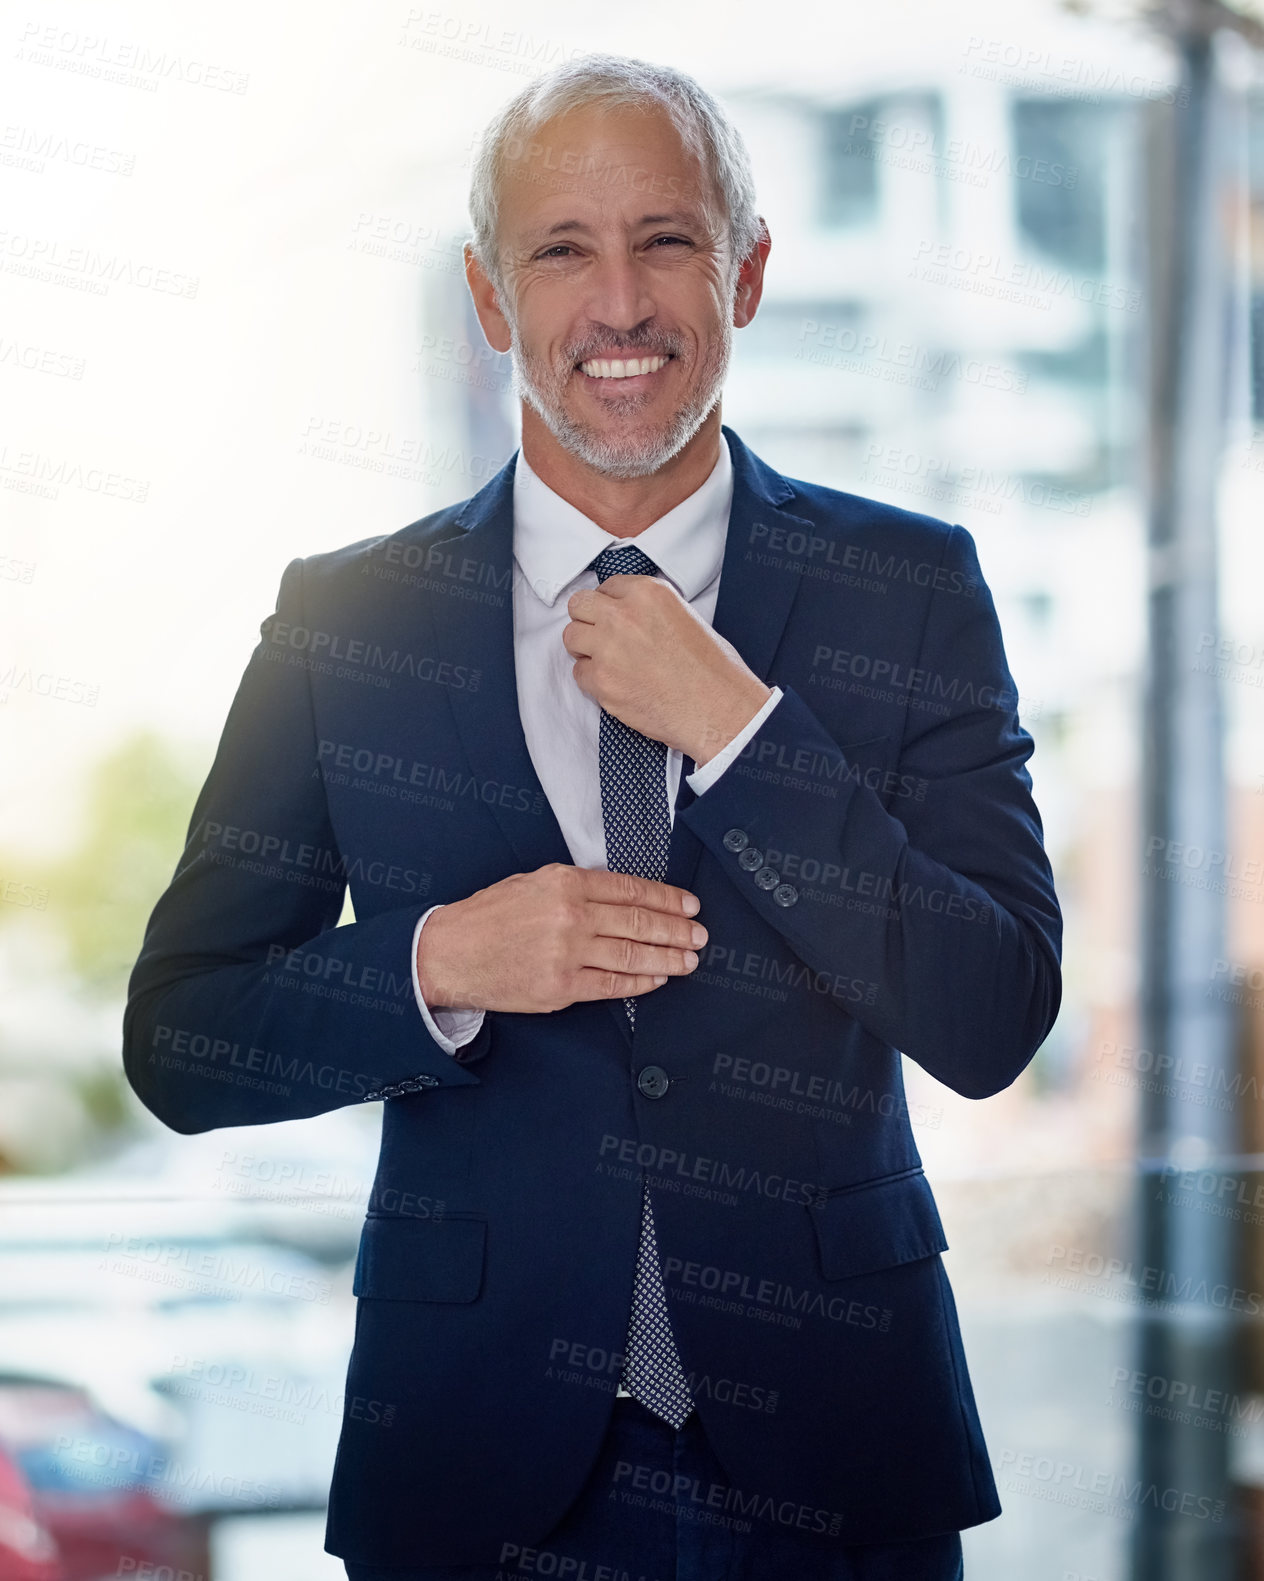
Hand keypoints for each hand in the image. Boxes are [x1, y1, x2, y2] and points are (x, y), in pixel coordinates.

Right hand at [416, 864, 707, 1014]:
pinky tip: (658, 978)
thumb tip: (623, 896)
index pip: (631, 890)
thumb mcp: (532, 882)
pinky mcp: (561, 988)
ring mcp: (567, 955)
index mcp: (565, 882)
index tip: (689, 906)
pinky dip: (640, 982)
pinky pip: (612, 986)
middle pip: (639, 923)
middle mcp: (570, 916)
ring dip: (668, 958)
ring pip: (632, 955)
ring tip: (689, 959)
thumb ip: (577, 886)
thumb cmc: (489, 916)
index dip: (667, 899)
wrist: (449, 953)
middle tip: (700, 935)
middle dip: (676, 930)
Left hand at [562, 574, 772, 765]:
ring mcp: (607, 647)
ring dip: (585, 649)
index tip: (615, 620)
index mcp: (648, 593)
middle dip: (588, 621)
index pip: (607, 587)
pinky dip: (593, 681)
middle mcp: (623, 614)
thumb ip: (649, 610)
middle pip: (579, 606)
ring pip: (571, 637)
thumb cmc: (711, 668)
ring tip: (609, 663)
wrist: (717, 707)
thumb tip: (626, 615)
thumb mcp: (685, 616)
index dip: (610, 607)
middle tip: (603, 639)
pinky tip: (619, 685)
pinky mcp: (601, 680)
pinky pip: (579, 673)